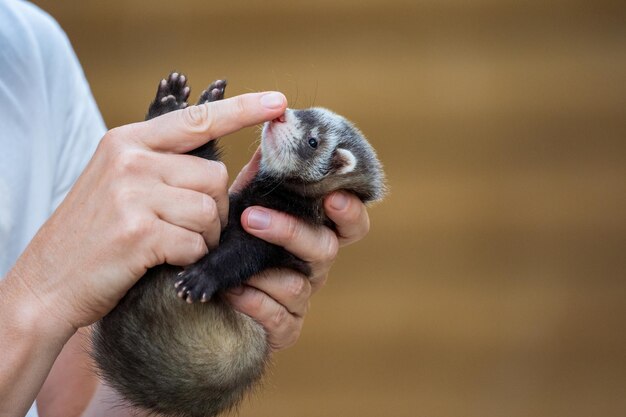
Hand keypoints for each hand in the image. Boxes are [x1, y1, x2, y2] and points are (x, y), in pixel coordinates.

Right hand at [5, 92, 287, 331]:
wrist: (47, 283)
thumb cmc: (93, 235)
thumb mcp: (117, 182)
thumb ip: (159, 165)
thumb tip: (215, 168)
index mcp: (127, 141)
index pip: (197, 119)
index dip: (243, 110)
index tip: (279, 102)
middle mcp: (129, 160)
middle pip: (215, 176)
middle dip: (215, 209)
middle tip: (190, 228)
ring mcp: (131, 194)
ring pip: (209, 211)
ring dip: (203, 236)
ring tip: (172, 246)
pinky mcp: (138, 233)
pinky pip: (195, 243)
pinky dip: (189, 258)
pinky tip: (163, 262)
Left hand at [225, 150, 370, 350]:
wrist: (209, 294)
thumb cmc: (234, 244)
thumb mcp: (244, 207)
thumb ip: (259, 178)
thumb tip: (269, 131)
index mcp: (315, 232)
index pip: (350, 220)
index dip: (350, 209)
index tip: (333, 196)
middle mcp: (314, 264)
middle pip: (328, 249)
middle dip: (293, 232)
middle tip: (253, 218)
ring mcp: (302, 298)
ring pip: (298, 286)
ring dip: (263, 273)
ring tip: (231, 267)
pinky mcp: (286, 328)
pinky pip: (278, 317)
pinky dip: (253, 303)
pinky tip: (232, 292)